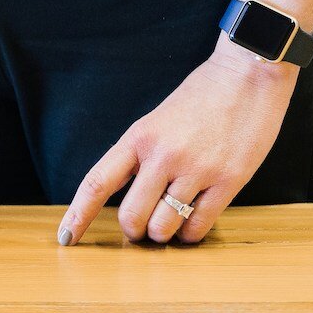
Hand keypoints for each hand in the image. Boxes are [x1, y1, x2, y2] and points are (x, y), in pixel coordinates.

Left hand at [59, 37, 297, 245]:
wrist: (247, 75)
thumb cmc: (199, 99)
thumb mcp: (155, 122)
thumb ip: (139, 156)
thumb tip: (123, 196)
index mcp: (137, 138)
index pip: (97, 183)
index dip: (78, 215)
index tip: (65, 237)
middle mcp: (162, 155)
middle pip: (131, 215)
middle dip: (133, 231)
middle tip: (141, 230)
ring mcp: (196, 168)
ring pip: (164, 225)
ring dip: (163, 235)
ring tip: (169, 228)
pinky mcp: (229, 179)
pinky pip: (199, 224)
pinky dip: (191, 234)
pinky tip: (190, 227)